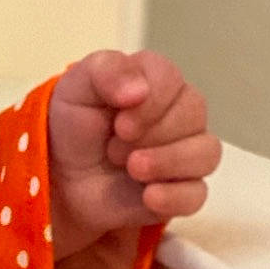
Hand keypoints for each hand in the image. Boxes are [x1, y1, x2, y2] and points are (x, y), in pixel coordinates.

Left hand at [46, 51, 220, 260]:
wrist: (62, 175)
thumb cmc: (74, 126)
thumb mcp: (76, 88)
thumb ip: (105, 72)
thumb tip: (139, 90)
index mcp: (156, 80)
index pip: (171, 78)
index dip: (148, 101)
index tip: (119, 122)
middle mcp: (180, 112)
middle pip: (193, 113)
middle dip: (150, 132)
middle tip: (114, 145)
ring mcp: (185, 152)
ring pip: (206, 152)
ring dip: (167, 161)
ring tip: (132, 168)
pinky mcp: (183, 190)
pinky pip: (198, 194)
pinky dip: (174, 196)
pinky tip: (148, 196)